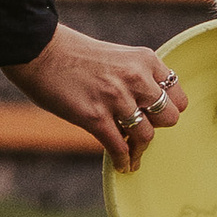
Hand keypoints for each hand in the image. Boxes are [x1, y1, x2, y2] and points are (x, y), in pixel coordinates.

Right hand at [4, 26, 187, 168]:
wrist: (39, 51)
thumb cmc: (74, 54)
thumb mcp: (118, 56)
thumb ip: (136, 77)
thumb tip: (146, 106)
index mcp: (145, 60)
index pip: (178, 94)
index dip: (167, 107)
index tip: (154, 114)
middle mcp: (136, 78)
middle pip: (170, 117)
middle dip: (157, 126)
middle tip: (140, 128)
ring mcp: (116, 98)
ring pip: (147, 136)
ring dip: (140, 148)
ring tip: (133, 154)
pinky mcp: (95, 117)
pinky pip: (120, 148)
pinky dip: (124, 160)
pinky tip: (122, 165)